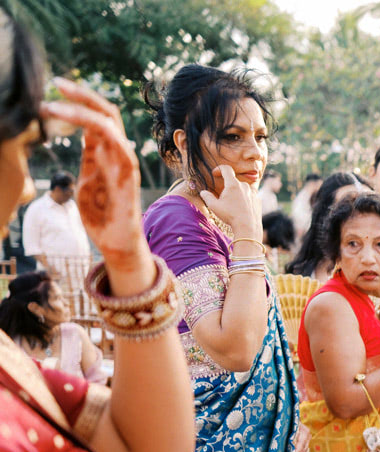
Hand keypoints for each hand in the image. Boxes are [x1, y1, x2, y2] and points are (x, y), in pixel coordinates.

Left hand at [40, 79, 151, 280]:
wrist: (116, 244)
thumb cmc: (102, 217)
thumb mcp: (85, 182)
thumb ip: (87, 160)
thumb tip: (80, 140)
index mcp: (103, 153)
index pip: (94, 116)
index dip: (78, 100)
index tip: (54, 88)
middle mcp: (116, 153)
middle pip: (106, 112)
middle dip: (82, 94)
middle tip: (57, 83)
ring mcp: (124, 163)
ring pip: (110, 124)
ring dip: (82, 111)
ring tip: (53, 106)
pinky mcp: (129, 178)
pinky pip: (122, 147)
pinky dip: (105, 132)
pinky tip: (83, 127)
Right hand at [199, 164, 261, 240]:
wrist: (248, 227)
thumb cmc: (230, 216)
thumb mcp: (214, 206)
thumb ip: (207, 197)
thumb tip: (203, 192)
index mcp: (233, 184)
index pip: (226, 169)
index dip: (219, 169)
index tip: (215, 173)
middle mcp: (244, 186)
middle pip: (234, 181)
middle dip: (227, 186)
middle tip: (223, 197)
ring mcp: (253, 192)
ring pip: (242, 188)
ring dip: (236, 193)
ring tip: (233, 205)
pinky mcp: (258, 199)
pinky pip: (249, 195)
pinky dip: (244, 199)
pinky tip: (241, 208)